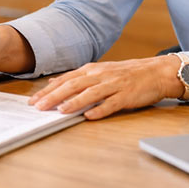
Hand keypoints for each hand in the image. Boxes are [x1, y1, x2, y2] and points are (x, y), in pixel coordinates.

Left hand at [28, 56, 184, 119]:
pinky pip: (112, 103)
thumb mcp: (99, 71)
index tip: (33, 101)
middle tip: (39, 107)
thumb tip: (53, 82)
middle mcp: (100, 76)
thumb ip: (77, 78)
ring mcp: (114, 85)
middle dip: (54, 97)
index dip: (48, 91)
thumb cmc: (126, 74)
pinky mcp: (127, 96)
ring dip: (74, 102)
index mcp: (92, 70)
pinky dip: (100, 110)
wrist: (155, 72)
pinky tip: (90, 116)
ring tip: (60, 111)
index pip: (65, 80)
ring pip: (90, 94)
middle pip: (73, 86)